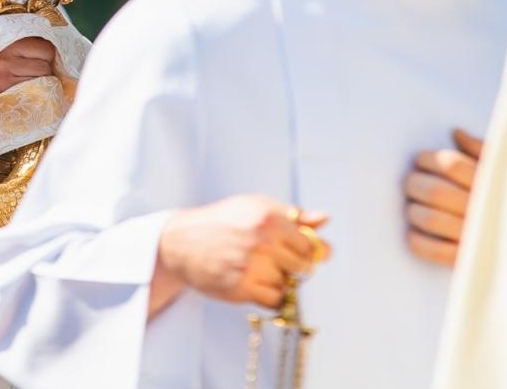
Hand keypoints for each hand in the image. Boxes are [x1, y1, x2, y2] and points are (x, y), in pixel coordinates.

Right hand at [0, 37, 56, 144]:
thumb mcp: (1, 52)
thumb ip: (21, 46)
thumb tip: (51, 47)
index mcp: (7, 40)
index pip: (45, 44)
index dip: (48, 55)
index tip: (42, 62)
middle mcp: (6, 51)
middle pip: (47, 57)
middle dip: (47, 67)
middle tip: (38, 74)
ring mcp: (5, 67)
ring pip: (43, 73)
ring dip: (43, 80)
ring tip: (31, 83)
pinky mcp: (4, 84)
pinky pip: (33, 86)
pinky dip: (35, 91)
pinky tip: (26, 91)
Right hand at [157, 195, 329, 308]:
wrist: (181, 241)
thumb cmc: (223, 222)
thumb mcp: (256, 207)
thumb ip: (294, 215)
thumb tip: (325, 220)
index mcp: (270, 217)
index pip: (310, 245)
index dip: (305, 250)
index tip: (294, 251)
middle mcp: (263, 240)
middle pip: (303, 267)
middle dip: (291, 266)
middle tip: (271, 259)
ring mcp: (252, 266)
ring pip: (287, 284)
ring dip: (276, 280)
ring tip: (253, 268)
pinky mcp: (241, 288)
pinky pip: (274, 300)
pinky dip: (267, 295)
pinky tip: (251, 281)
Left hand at [404, 128, 482, 265]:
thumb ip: (482, 150)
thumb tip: (456, 133)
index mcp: (494, 183)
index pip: (450, 163)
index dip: (428, 159)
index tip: (420, 159)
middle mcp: (486, 209)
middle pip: (436, 191)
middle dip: (415, 184)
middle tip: (410, 182)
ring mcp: (478, 237)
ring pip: (432, 220)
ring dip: (414, 211)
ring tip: (412, 207)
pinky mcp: (472, 262)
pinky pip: (435, 252)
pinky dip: (418, 242)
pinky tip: (413, 233)